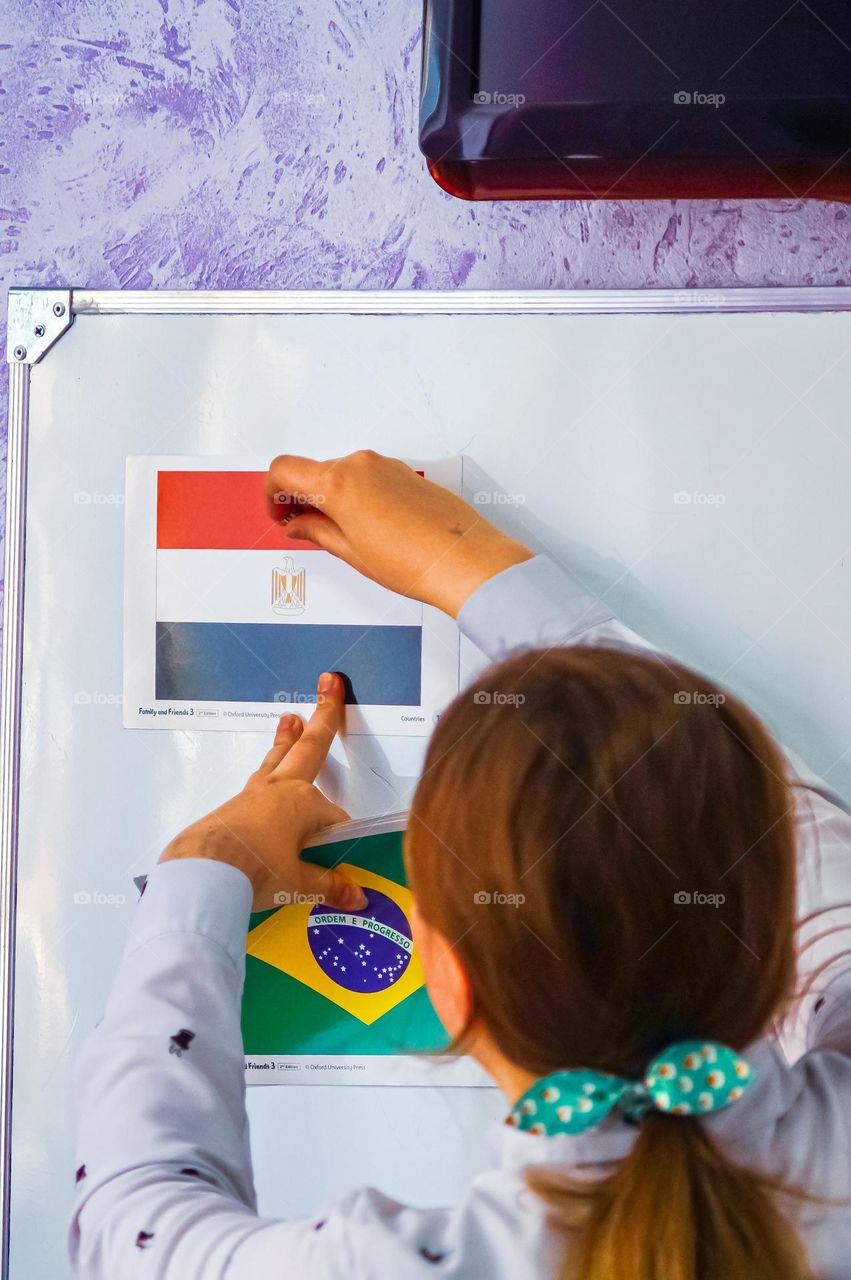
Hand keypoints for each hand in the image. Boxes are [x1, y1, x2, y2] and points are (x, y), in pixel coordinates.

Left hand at [158, 673, 366, 912]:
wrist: (203, 871)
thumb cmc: (254, 870)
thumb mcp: (298, 883)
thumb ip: (329, 886)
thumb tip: (358, 899)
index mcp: (305, 804)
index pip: (336, 821)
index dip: (341, 845)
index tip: (342, 872)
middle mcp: (282, 790)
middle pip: (310, 748)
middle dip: (324, 717)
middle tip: (329, 686)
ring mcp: (256, 794)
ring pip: (278, 759)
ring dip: (287, 739)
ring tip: (290, 718)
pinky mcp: (236, 805)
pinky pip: (259, 783)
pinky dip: (268, 773)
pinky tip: (266, 779)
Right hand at [265, 450, 532, 617]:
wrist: (464, 561)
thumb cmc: (414, 561)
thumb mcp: (351, 552)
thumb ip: (317, 531)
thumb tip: (299, 524)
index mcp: (338, 482)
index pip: (284, 470)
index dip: (273, 493)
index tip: (279, 513)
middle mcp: (361, 465)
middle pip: (314, 471)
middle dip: (303, 497)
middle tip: (305, 528)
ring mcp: (386, 466)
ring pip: (343, 474)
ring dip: (333, 497)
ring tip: (341, 534)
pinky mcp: (407, 474)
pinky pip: (369, 477)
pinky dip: (358, 495)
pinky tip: (369, 527)